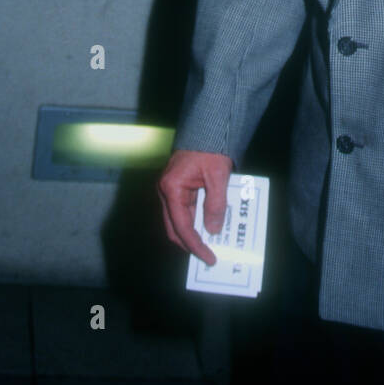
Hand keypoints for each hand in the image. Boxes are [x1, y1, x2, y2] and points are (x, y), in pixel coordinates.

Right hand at [157, 149, 232, 265]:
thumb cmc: (210, 147)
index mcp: (172, 188)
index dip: (195, 245)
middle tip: (208, 256)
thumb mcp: (217, 176)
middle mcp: (166, 191)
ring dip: (193, 233)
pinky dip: (196, 221)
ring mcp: (170, 190)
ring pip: (178, 221)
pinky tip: (209, 227)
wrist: (207, 127)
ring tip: (210, 245)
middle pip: (174, 228)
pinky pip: (185, 211)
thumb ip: (215, 204)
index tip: (208, 257)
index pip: (181, 226)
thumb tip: (213, 230)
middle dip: (191, 244)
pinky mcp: (178, 188)